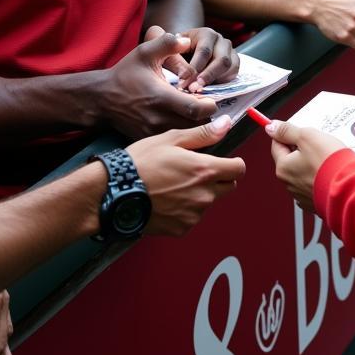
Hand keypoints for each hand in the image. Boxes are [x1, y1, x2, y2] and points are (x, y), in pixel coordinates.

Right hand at [99, 31, 218, 137]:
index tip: (211, 97)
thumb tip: (186, 40)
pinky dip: (183, 131)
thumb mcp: (144, 52)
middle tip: (207, 104)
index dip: (210, 105)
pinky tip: (182, 118)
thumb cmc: (125, 74)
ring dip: (196, 125)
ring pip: (186, 135)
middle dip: (206, 116)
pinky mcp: (150, 139)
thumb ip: (167, 43)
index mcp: (161, 98)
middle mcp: (159, 119)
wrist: (101, 99)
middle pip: (196, 126)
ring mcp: (154, 132)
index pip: (196, 109)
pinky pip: (173, 138)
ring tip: (196, 110)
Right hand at [128, 116, 246, 235]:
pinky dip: (185, 209)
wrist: (115, 193)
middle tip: (196, 170)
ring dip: (200, 194)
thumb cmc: (141, 163)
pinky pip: (192, 217)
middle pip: (228, 187)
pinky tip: (167, 199)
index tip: (223, 160)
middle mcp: (204, 195)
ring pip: (209, 202)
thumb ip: (203, 134)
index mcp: (205, 170)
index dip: (232, 163)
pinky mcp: (181, 229)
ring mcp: (193, 215)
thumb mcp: (171, 139)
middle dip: (218, 178)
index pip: (238, 169)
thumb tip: (226, 124)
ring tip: (174, 184)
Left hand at [157, 25, 239, 92]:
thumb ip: (170, 52)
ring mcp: (230, 52)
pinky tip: (209, 91)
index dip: (194, 68)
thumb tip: (176, 62)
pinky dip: (223, 84)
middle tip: (194, 89)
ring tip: (201, 92)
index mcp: (206, 34)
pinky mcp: (234, 64)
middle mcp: (221, 41)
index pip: (204, 51)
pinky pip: (233, 74)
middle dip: (208, 76)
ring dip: (216, 81)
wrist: (185, 53)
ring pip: (230, 67)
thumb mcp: (171, 49)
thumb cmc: (176, 52)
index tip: (183, 80)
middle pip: (221, 60)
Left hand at [266, 120, 348, 213]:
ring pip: (303, 171)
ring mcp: (302, 194)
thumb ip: (287, 131)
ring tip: (327, 157)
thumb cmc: (329, 163)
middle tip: (317, 143)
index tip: (298, 130)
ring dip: (311, 162)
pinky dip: (319, 176)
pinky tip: (330, 171)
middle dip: (302, 149)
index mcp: (283, 168)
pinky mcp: (316, 201)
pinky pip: (314, 183)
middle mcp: (289, 184)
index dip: (287, 134)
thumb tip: (271, 127)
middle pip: (290, 158)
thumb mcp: (306, 137)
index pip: (277, 144)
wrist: (349, 189)